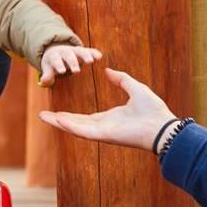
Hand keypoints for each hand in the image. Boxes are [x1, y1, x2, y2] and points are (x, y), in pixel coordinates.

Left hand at [36, 44, 102, 85]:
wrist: (57, 51)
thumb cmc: (52, 63)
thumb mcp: (48, 68)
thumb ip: (47, 75)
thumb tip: (43, 82)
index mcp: (54, 55)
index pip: (56, 60)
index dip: (58, 65)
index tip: (62, 71)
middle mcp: (65, 51)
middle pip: (68, 55)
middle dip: (72, 62)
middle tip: (76, 71)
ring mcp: (74, 50)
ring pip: (80, 51)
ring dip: (85, 55)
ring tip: (90, 61)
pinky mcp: (82, 51)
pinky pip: (89, 50)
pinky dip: (94, 52)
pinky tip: (99, 56)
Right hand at [38, 67, 176, 150]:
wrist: (163, 125)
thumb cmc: (153, 109)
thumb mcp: (135, 87)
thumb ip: (121, 79)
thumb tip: (108, 71)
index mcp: (111, 118)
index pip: (86, 118)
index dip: (71, 115)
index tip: (58, 112)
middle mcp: (104, 127)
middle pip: (76, 124)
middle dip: (59, 120)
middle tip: (43, 116)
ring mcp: (103, 132)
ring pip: (76, 128)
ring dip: (59, 123)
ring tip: (43, 117)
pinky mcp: (105, 135)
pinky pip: (84, 131)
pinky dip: (70, 126)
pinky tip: (58, 119)